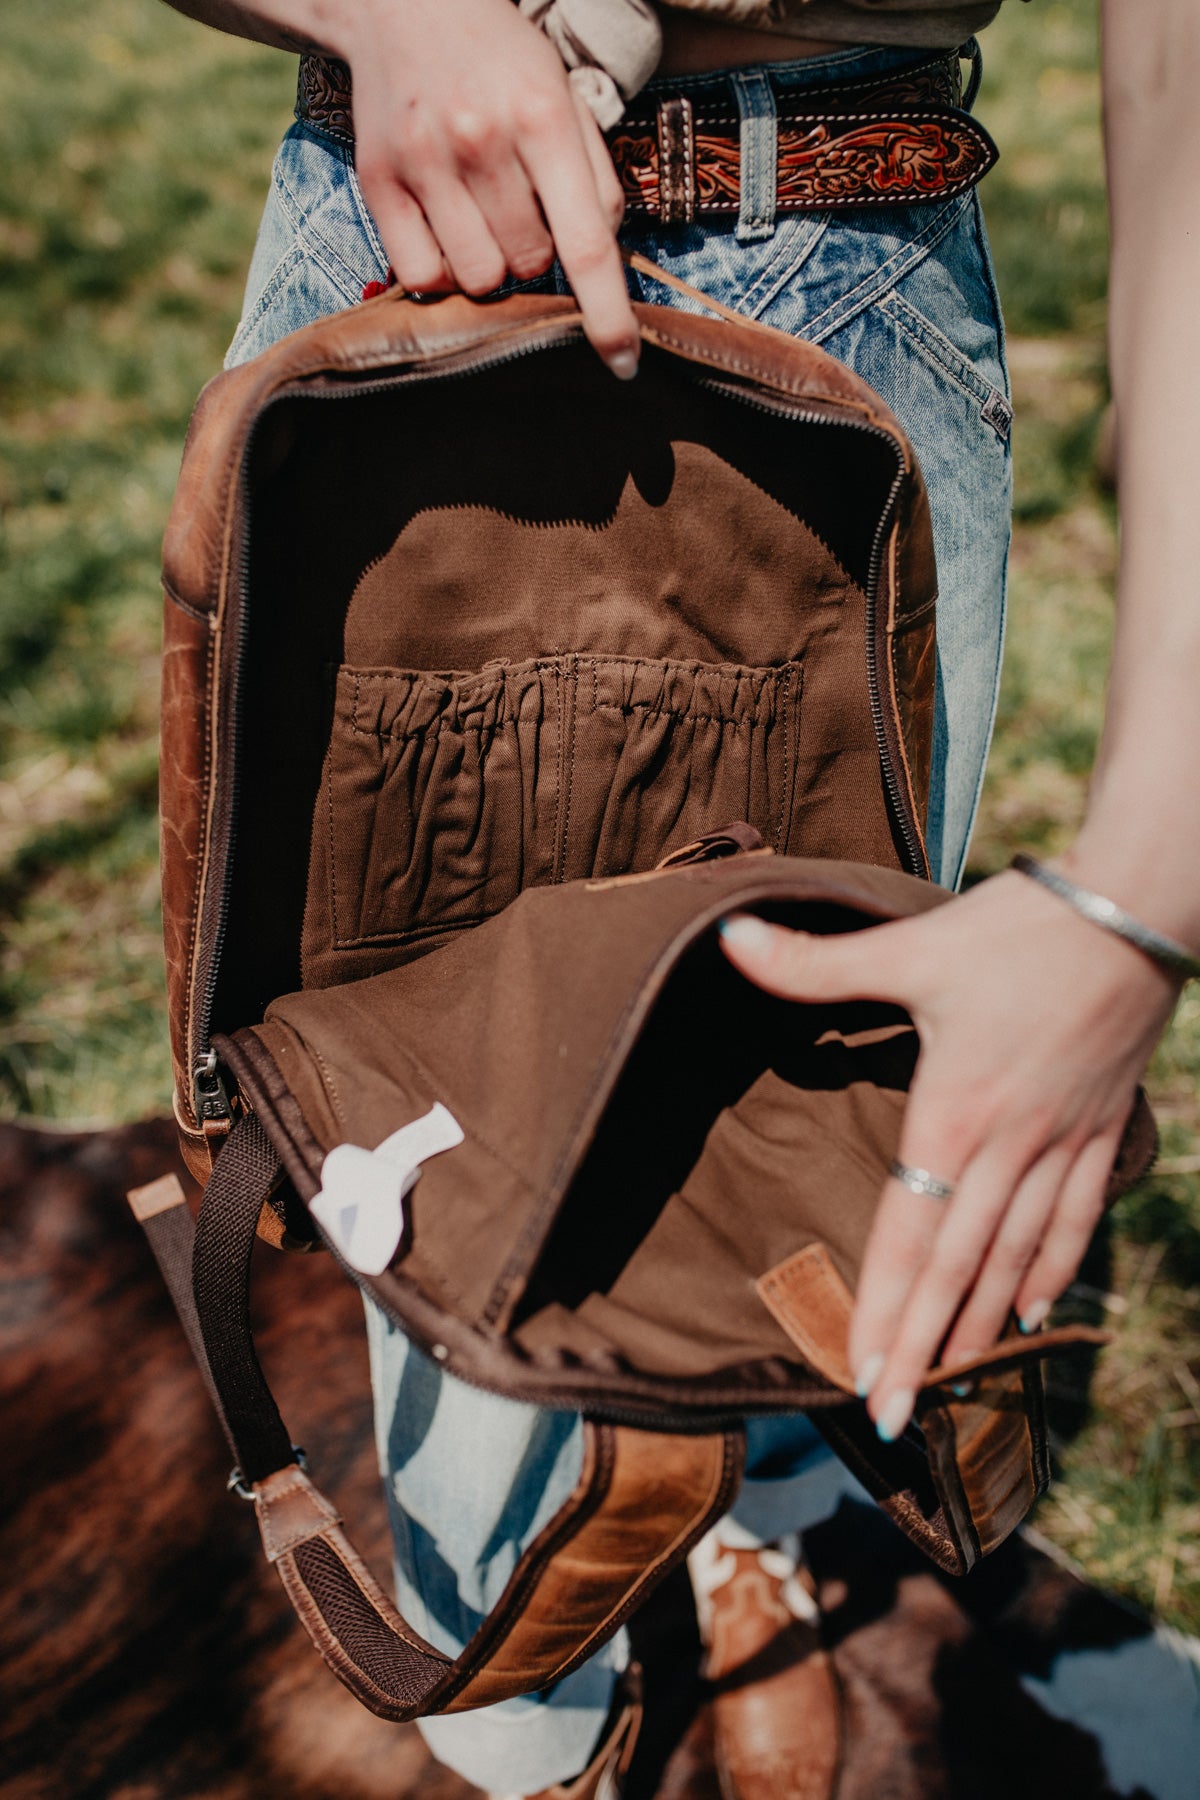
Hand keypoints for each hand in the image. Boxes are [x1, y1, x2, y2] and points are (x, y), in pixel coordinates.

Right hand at [338, 0, 637, 375]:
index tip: (623, 363)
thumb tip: (606, 264)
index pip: (586, 244)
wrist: (405, 4)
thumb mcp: (564, 97)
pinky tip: (446, 226)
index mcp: (542, 117)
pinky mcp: (379, 181)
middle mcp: (481, 141)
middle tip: (519, 202)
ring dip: (491, 265)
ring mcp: (424, 162)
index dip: (608, 314)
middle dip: (536, 252)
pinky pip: (422, 276)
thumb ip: (594, 180)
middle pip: (530, 266)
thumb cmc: (501, 61)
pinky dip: (441, 270)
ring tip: (482, 212)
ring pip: (479, 279)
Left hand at [718, 868, 1179, 1440]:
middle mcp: (1009, 1146)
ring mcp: (1061, 1143)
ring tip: (952, 1378)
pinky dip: (1053, 1267)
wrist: (1134, 906)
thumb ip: (816, 962)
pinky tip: (1031, 1309)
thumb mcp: (908, 946)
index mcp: (953, 1112)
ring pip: (1016, 1254)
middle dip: (923, 1347)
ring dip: (981, 1322)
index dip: (886, 1313)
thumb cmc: (1016, 928)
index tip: (864, 1380)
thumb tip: (729, 941)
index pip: (910, 1238)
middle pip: (957, 1267)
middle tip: (896, 1416)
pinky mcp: (1101, 1128)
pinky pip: (1078, 1216)